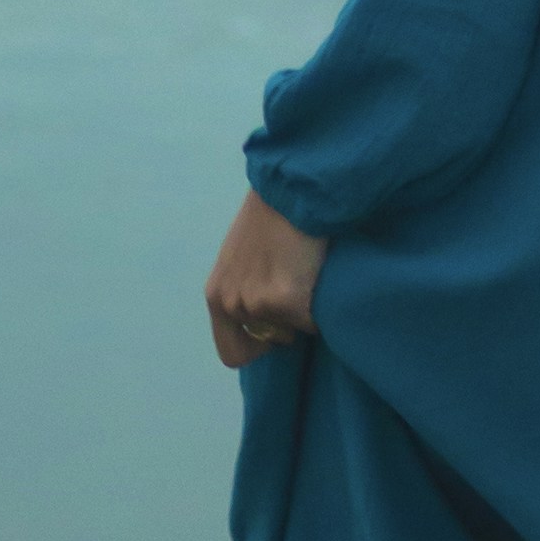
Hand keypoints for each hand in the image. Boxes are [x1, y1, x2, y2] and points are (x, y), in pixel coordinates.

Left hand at [206, 189, 327, 371]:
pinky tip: (320, 272)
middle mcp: (231, 303)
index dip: (259, 345)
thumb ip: (248, 288)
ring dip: (306, 312)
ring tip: (308, 273)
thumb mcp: (245, 258)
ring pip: (294, 332)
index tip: (276, 324)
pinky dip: (322, 305)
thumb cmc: (275, 215)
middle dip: (287, 323)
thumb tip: (268, 318)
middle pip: (269, 343)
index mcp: (217, 295)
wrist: (293, 186)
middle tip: (298, 285)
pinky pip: (315, 322)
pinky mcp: (285, 301)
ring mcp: (256, 303)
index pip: (232, 354)